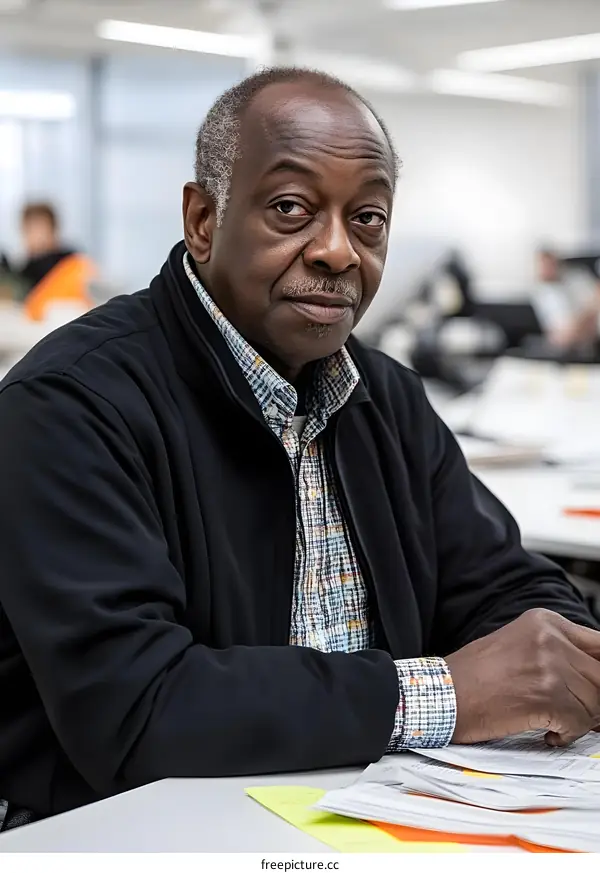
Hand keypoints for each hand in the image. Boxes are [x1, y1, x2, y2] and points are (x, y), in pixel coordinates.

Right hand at [445, 608, 599, 746]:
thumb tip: (595, 679)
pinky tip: (547, 732)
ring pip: (595, 702)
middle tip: (579, 715)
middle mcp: (550, 638)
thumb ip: (559, 653)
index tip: (595, 691)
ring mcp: (549, 665)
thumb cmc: (472, 675)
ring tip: (556, 722)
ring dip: (580, 720)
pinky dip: (566, 735)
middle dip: (595, 701)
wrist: (443, 693)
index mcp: (545, 621)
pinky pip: (579, 723)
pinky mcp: (545, 696)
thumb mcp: (520, 645)